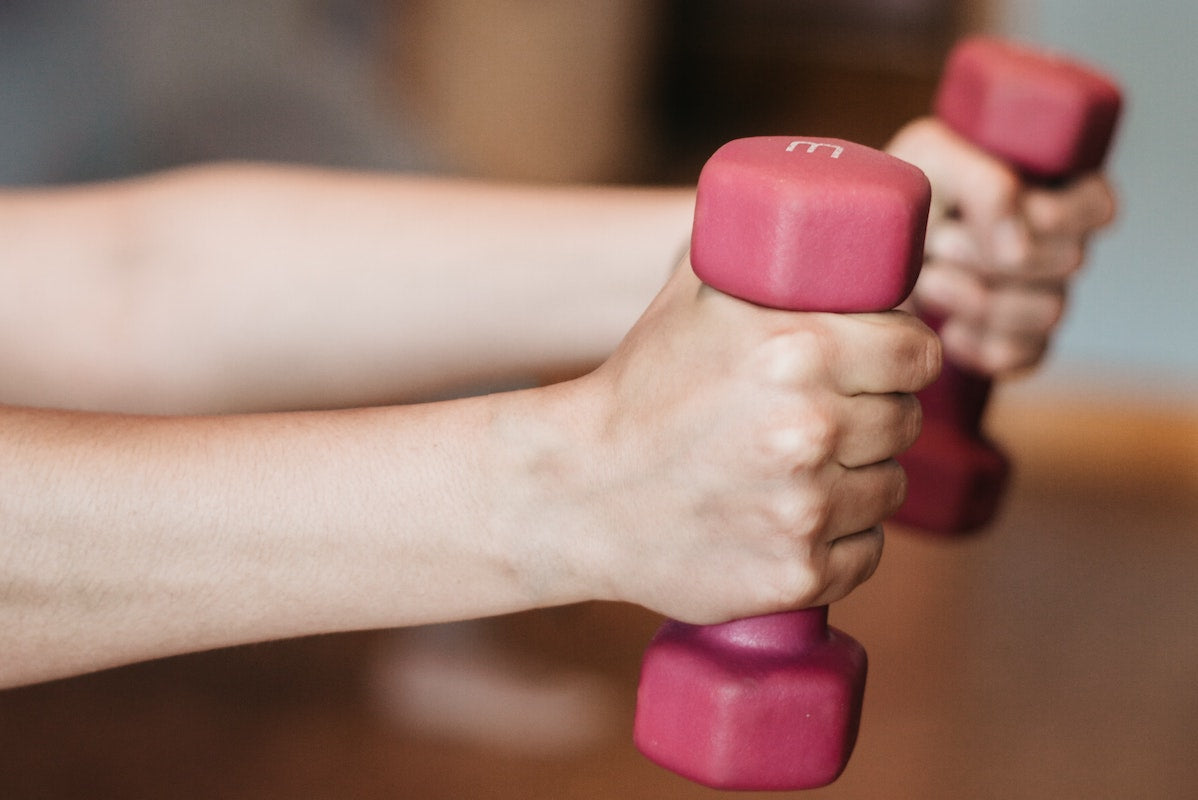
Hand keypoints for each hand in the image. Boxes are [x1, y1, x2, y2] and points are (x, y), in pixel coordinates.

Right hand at [569, 258, 939, 623]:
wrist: (576, 491)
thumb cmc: (639, 387)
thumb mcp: (695, 296)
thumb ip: (765, 250)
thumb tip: (827, 219)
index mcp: (799, 352)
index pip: (918, 353)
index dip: (904, 356)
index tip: (884, 364)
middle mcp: (811, 432)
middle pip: (905, 420)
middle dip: (876, 414)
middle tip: (830, 416)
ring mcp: (805, 512)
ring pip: (888, 489)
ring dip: (860, 477)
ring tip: (803, 469)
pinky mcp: (797, 575)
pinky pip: (866, 552)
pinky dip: (841, 539)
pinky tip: (794, 519)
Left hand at [887, 118, 1116, 375]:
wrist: (857, 254)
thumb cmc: (902, 194)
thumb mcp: (931, 159)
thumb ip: (984, 185)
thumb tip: (1020, 248)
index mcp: (1051, 188)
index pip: (1097, 207)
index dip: (1056, 215)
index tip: (998, 213)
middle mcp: (1056, 245)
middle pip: (1069, 261)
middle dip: (991, 254)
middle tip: (938, 244)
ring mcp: (1039, 297)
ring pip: (1048, 312)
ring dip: (976, 298)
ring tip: (927, 281)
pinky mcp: (1014, 343)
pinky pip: (1021, 356)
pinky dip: (976, 345)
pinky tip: (944, 327)